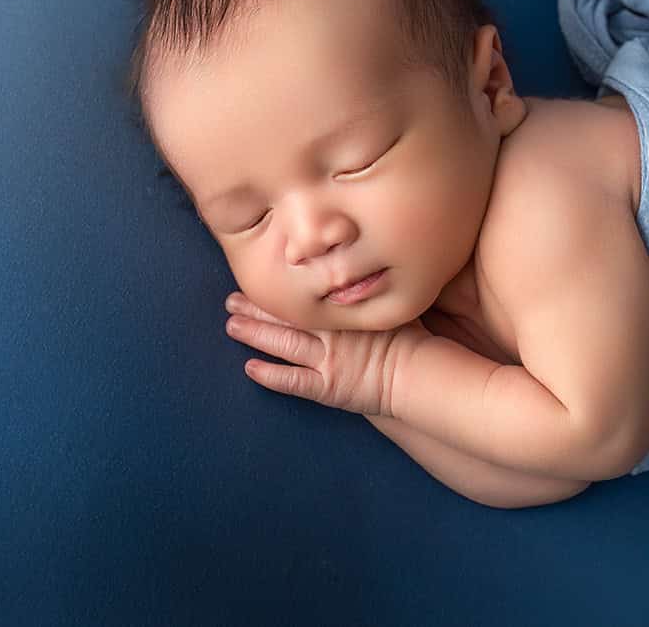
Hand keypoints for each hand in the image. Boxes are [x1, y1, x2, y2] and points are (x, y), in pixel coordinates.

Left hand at [223, 292, 428, 416]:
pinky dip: (270, 375)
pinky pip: (292, 381)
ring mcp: (326, 360)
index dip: (279, 288)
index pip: (304, 295)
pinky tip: (249, 369)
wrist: (418, 371)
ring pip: (282, 344)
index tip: (260, 276)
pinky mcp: (326, 387)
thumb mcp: (391, 302)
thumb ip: (371, 287)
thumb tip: (359, 262)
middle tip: (231, 299)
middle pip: (285, 317)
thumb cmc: (411, 336)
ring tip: (232, 325)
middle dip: (256, 308)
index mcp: (343, 310)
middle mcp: (329, 332)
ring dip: (255, 334)